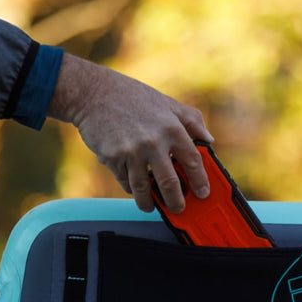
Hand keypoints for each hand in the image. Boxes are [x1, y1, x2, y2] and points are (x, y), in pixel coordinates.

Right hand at [48, 53, 212, 212]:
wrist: (93, 93)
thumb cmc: (132, 98)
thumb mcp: (166, 102)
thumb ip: (191, 119)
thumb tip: (208, 139)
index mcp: (171, 127)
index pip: (193, 160)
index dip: (200, 181)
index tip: (203, 193)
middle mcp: (153, 141)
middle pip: (170, 183)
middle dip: (176, 202)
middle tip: (178, 208)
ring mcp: (132, 151)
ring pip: (144, 189)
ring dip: (149, 203)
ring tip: (151, 206)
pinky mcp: (113, 158)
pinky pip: (125, 182)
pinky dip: (130, 188)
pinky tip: (133, 188)